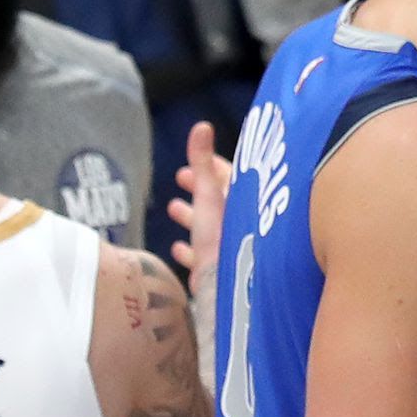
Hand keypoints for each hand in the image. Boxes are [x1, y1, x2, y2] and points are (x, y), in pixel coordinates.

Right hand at [168, 120, 231, 274]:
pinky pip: (202, 260)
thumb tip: (202, 126)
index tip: (200, 162)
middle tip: (182, 178)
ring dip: (191, 216)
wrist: (225, 290)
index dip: (214, 167)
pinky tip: (178, 249)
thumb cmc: (220, 241)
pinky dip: (189, 250)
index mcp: (242, 207)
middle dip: (199, 189)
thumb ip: (203, 162)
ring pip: (209, 229)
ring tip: (174, 208)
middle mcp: (238, 229)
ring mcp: (228, 252)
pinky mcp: (217, 275)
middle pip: (218, 203)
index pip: (232, 181)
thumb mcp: (208, 195)